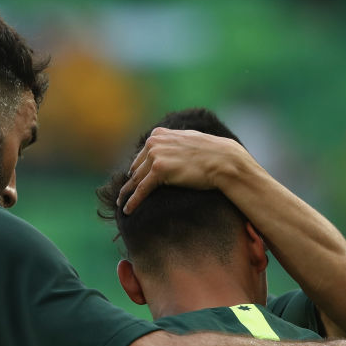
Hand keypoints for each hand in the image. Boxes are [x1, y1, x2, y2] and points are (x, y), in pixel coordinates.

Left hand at [117, 128, 255, 213]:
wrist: (224, 161)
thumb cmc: (211, 153)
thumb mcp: (187, 140)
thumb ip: (172, 142)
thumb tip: (165, 148)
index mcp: (158, 134)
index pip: (141, 156)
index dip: (137, 171)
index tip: (131, 182)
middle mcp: (154, 142)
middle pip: (136, 169)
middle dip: (130, 183)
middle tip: (122, 196)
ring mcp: (155, 155)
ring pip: (136, 180)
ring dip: (127, 194)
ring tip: (121, 205)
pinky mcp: (159, 170)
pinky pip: (141, 189)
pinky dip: (133, 201)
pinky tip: (127, 211)